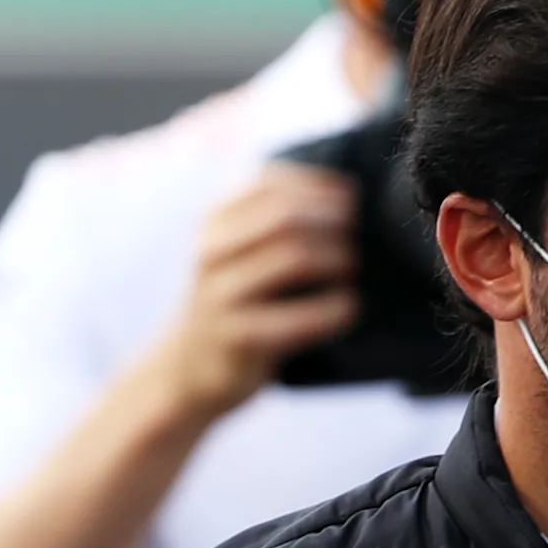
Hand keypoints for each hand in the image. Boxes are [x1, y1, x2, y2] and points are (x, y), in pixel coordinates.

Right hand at [142, 163, 360, 423]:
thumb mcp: (237, 250)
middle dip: (331, 220)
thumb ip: (274, 218)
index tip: (350, 198)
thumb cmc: (235, 298)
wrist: (190, 364)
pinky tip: (347, 308)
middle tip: (357, 235)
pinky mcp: (237, 338)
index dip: (318, 185)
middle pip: (285, 215)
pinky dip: (331, 310)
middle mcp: (211, 252)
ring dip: (336, 259)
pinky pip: (296, 318)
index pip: (269, 182)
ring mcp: (220, 295)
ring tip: (352, 268)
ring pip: (293, 258)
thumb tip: (349, 194)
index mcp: (214, 222)